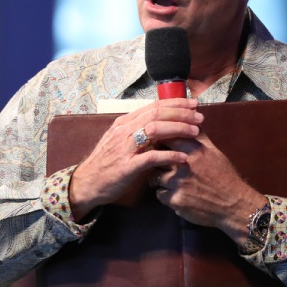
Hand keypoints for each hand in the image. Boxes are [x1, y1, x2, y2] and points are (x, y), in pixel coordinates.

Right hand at [69, 98, 202, 220]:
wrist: (87, 183)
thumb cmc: (107, 163)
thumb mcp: (120, 140)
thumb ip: (137, 131)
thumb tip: (159, 122)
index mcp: (124, 123)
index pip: (153, 106)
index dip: (175, 103)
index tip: (193, 104)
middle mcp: (124, 131)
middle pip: (157, 114)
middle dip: (181, 113)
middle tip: (200, 117)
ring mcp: (125, 148)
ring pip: (155, 130)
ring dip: (178, 129)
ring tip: (195, 132)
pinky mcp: (127, 166)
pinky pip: (151, 157)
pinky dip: (169, 156)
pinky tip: (183, 157)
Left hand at [151, 134, 265, 240]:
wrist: (234, 204)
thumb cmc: (224, 176)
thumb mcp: (214, 151)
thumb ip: (199, 135)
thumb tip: (191, 117)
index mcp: (193, 149)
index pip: (165, 136)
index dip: (159, 141)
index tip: (160, 145)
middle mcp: (184, 164)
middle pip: (156, 156)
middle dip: (156, 160)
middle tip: (161, 164)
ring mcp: (178, 183)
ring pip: (154, 176)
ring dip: (159, 178)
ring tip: (169, 180)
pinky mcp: (176, 200)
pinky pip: (159, 194)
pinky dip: (164, 194)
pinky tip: (175, 193)